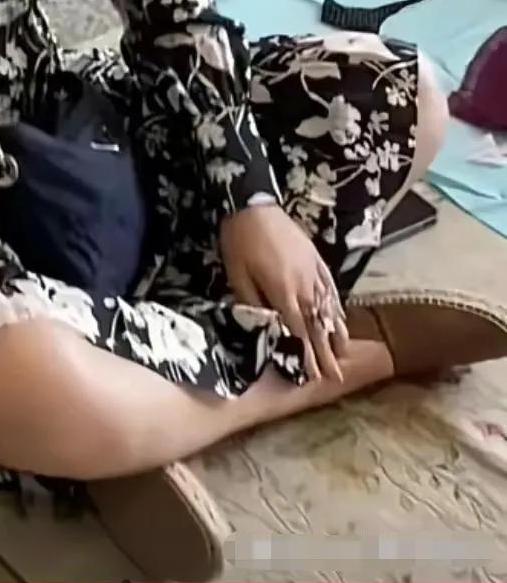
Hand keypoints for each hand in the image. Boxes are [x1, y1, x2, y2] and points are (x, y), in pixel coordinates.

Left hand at [219, 203, 349, 381]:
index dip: (308, 355)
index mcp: (283, 291)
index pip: (299, 331)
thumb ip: (252, 303)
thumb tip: (267, 327)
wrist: (253, 204)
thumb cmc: (240, 240)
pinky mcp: (316, 259)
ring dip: (337, 332)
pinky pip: (331, 287)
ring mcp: (313, 271)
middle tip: (337, 377)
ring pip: (329, 308)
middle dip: (327, 352)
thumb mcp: (237, 274)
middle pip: (318, 325)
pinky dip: (337, 305)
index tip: (316, 377)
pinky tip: (341, 316)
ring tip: (345, 354)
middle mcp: (304, 285)